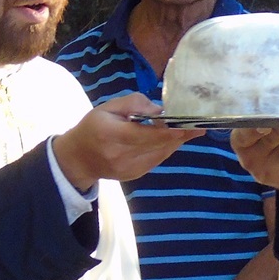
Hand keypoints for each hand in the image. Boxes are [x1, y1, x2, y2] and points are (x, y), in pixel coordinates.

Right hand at [53, 93, 202, 188]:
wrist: (78, 159)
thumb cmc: (93, 127)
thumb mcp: (107, 108)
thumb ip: (133, 104)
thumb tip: (159, 110)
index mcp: (110, 135)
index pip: (143, 134)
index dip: (167, 131)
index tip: (187, 125)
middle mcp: (120, 155)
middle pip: (157, 144)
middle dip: (180, 134)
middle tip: (200, 125)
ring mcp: (128, 168)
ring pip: (160, 153)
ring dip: (177, 141)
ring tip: (194, 130)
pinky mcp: (135, 175)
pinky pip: (157, 159)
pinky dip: (167, 148)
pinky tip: (174, 138)